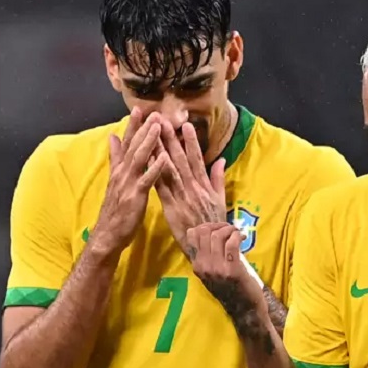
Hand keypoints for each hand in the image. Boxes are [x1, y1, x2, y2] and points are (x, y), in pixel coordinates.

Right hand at [89, 108, 168, 252]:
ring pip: (140, 158)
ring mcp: (128, 183)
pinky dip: (156, 168)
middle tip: (152, 111)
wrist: (108, 234)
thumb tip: (113, 138)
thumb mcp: (115, 180)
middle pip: (134, 146)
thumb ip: (116, 158)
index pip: (127, 143)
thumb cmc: (115, 208)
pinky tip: (165, 157)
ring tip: (159, 126)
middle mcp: (123, 172)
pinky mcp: (135, 196)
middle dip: (143, 127)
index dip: (132, 126)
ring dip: (149, 141)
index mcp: (120, 169)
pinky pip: (147, 180)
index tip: (139, 109)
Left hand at [154, 122, 227, 255]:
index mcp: (204, 185)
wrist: (209, 247)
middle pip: (180, 159)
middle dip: (171, 139)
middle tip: (163, 121)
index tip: (185, 125)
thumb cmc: (214, 224)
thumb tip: (220, 159)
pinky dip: (155, 173)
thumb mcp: (220, 200)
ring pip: (169, 169)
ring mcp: (182, 196)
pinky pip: (161, 188)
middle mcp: (193, 187)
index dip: (191, 141)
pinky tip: (148, 161)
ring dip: (161, 150)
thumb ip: (218, 178)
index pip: (197, 159)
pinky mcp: (171, 207)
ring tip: (153, 135)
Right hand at [186, 220, 268, 325]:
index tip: (218, 229)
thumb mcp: (213, 272)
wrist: (244, 308)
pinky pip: (231, 243)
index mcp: (197, 265)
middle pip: (204, 232)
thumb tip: (215, 230)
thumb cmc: (231, 288)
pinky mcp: (231, 269)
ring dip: (229, 229)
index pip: (192, 236)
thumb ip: (210, 255)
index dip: (206, 226)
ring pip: (217, 236)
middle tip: (229, 229)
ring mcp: (216, 268)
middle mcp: (203, 266)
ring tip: (237, 233)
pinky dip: (237, 236)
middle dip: (218, 225)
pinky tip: (242, 238)